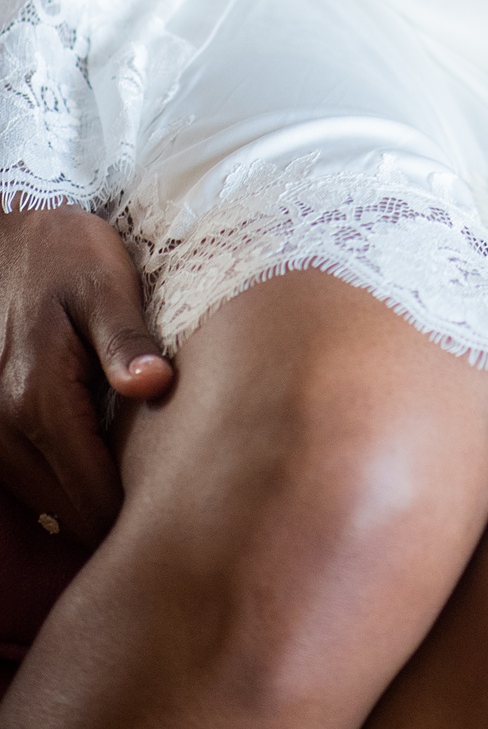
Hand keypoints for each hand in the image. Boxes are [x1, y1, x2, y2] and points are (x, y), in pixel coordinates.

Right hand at [0, 202, 173, 545]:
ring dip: (97, 505)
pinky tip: (116, 466)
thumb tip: (154, 384)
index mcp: (40, 401)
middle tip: (191, 505)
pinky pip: (36, 486)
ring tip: (162, 489)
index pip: (92, 498)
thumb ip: (126, 338)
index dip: (142, 517)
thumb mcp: (104, 284)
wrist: (5, 243)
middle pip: (71, 515)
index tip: (195, 511)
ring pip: (51, 507)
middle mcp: (6, 433)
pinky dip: (74, 486)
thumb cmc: (63, 257)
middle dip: (125, 519)